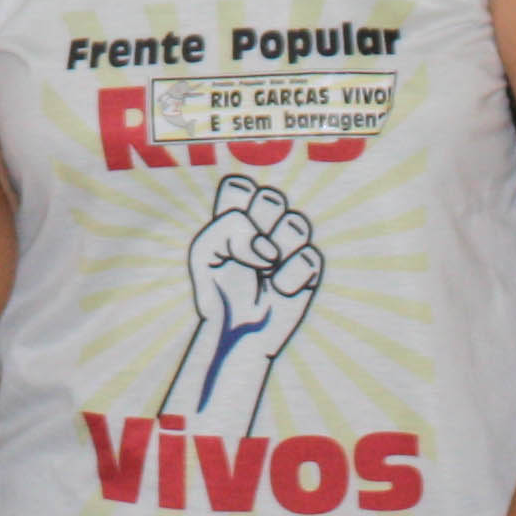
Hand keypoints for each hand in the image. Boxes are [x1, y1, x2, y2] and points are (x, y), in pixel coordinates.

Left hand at [172, 174, 323, 429]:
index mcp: (238, 214)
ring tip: (263, 272)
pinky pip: (310, 257)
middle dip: (257, 226)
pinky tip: (278, 289)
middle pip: (272, 198)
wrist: (234, 331)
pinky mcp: (308, 270)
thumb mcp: (205, 253)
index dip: (236, 204)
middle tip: (246, 254)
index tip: (228, 231)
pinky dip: (290, 276)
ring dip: (275, 253)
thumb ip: (229, 230)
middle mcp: (267, 224)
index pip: (242, 185)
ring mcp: (289, 246)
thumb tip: (268, 247)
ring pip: (296, 224)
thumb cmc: (218, 290)